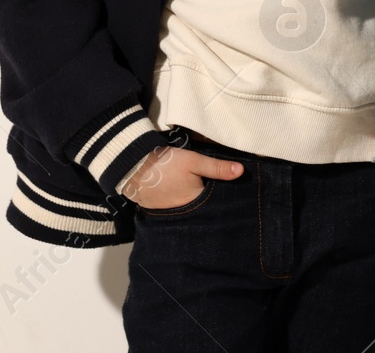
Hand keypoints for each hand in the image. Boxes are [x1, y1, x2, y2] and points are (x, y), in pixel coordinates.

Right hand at [117, 145, 243, 209]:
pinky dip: (178, 203)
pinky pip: (174, 208)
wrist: (132, 168)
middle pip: (202, 206)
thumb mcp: (194, 161)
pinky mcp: (157, 209)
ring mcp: (169, 212)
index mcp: (196, 201)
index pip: (215, 200)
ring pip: (188, 208)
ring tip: (196, 192)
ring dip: (192, 202)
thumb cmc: (166, 164)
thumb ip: (217, 167)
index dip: (221, 193)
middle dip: (208, 200)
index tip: (229, 189)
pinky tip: (180, 194)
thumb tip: (241, 172)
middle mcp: (185, 212)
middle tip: (213, 189)